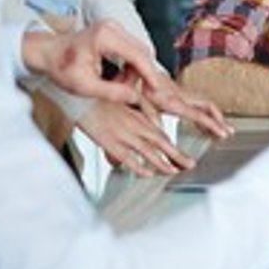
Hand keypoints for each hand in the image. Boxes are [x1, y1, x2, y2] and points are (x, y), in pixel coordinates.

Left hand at [22, 23, 230, 139]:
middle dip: (140, 77)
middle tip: (132, 95)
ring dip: (133, 74)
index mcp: (105, 36)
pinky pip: (131, 53)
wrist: (46, 53)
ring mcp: (115, 29)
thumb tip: (135, 98)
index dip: (150, 76)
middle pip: (142, 54)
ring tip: (114, 87)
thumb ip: (111, 92)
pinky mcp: (115, 34)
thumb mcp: (83, 85)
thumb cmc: (59, 67)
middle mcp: (113, 28)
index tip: (158, 92)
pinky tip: (114, 79)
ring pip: (138, 54)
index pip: (138, 56)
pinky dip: (128, 68)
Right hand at [78, 100, 192, 176]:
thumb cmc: (97, 96)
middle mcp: (133, 124)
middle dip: (177, 154)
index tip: (179, 154)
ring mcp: (122, 133)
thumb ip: (136, 106)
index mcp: (137, 113)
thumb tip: (149, 118)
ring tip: (173, 171)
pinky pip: (127, 157)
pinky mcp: (108, 141)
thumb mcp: (120, 97)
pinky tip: (147, 173)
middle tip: (189, 164)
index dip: (171, 144)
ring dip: (163, 163)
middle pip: (160, 141)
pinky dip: (138, 166)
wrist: (79, 94)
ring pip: (148, 151)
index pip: (159, 131)